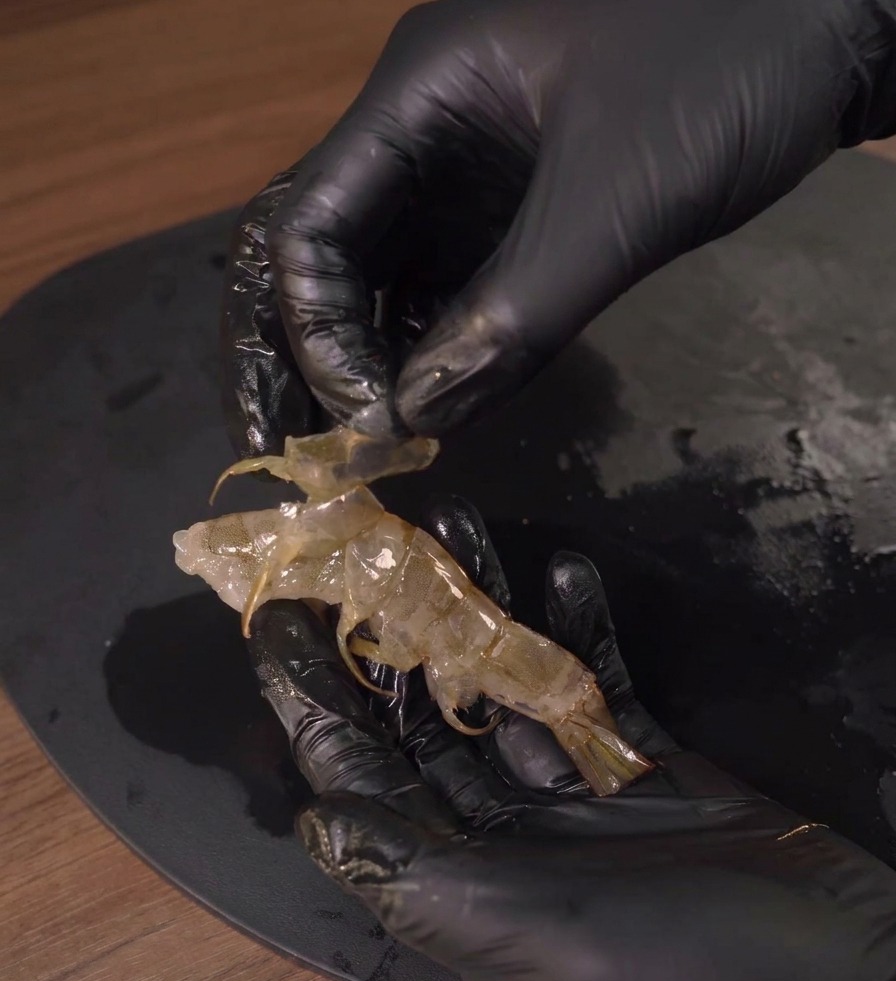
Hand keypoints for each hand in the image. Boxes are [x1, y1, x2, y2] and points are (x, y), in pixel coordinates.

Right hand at [222, 0, 895, 452]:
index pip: (311, 219)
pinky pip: (450, 291)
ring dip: (374, 364)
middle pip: (328, 252)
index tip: (363, 418)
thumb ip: (511, 318)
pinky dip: (437, 352)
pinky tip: (435, 408)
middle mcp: (424, 138)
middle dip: (314, 352)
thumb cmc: (723, 75)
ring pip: (384, 281)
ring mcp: (468, 178)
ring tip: (377, 447)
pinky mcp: (514, 216)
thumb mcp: (615, 204)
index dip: (316, 329)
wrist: (826, 27)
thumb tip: (411, 422)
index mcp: (421, 97)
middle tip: (316, 447)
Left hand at [248, 497, 895, 980]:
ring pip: (510, 686)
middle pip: (428, 714)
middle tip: (376, 541)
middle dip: (399, 626)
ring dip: (485, 609)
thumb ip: (425, 886)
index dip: (310, 699)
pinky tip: (566, 576)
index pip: (362, 777)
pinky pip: (600, 686)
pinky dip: (582, 632)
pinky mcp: (654, 767)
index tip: (274, 617)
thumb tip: (313, 827)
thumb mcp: (546, 950)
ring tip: (462, 528)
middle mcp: (511, 838)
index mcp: (467, 886)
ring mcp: (583, 798)